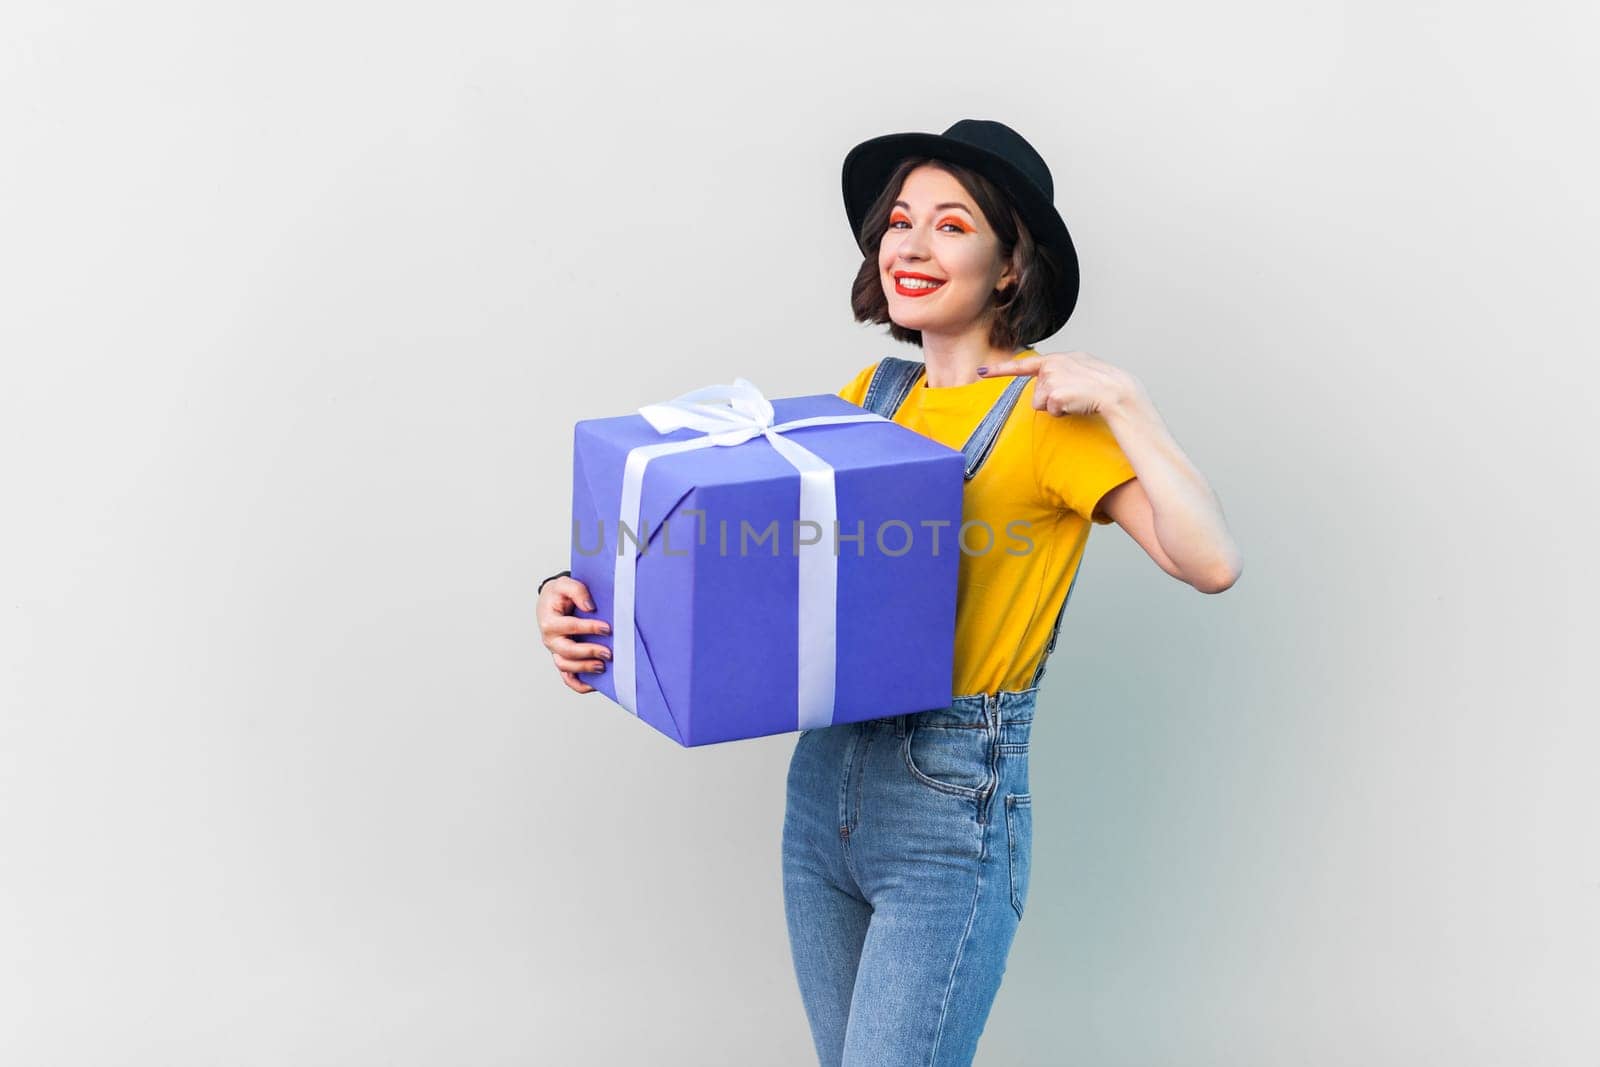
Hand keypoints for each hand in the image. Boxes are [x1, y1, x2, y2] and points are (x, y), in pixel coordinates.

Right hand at [538, 574, 610, 694]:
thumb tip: (590, 608)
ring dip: (584, 669)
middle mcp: (550, 639)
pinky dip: (579, 685)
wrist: (551, 600)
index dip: (589, 628)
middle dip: (588, 652)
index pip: (570, 627)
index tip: (607, 628)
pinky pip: (567, 678)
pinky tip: (594, 685)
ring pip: (566, 666)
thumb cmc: (559, 594)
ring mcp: (555, 651)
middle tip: (608, 652)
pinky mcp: (562, 658)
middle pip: (566, 651)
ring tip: (602, 666)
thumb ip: (577, 591)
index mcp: (549, 621)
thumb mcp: (565, 584)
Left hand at [978, 351, 1140, 416]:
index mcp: (1059, 358)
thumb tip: (1049, 389)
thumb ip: (1061, 374)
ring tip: (1077, 399)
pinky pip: (1051, 411)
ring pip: (1040, 404)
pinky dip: (1063, 412)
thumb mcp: (1081, 371)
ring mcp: (1053, 377)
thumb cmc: (1103, 386)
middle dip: (1050, 400)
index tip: (981, 373)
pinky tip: (1077, 404)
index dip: (1000, 370)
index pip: (1025, 366)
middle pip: (1036, 393)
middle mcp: (1053, 364)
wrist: (1119, 391)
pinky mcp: (1055, 392)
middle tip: (1074, 396)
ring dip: (1056, 407)